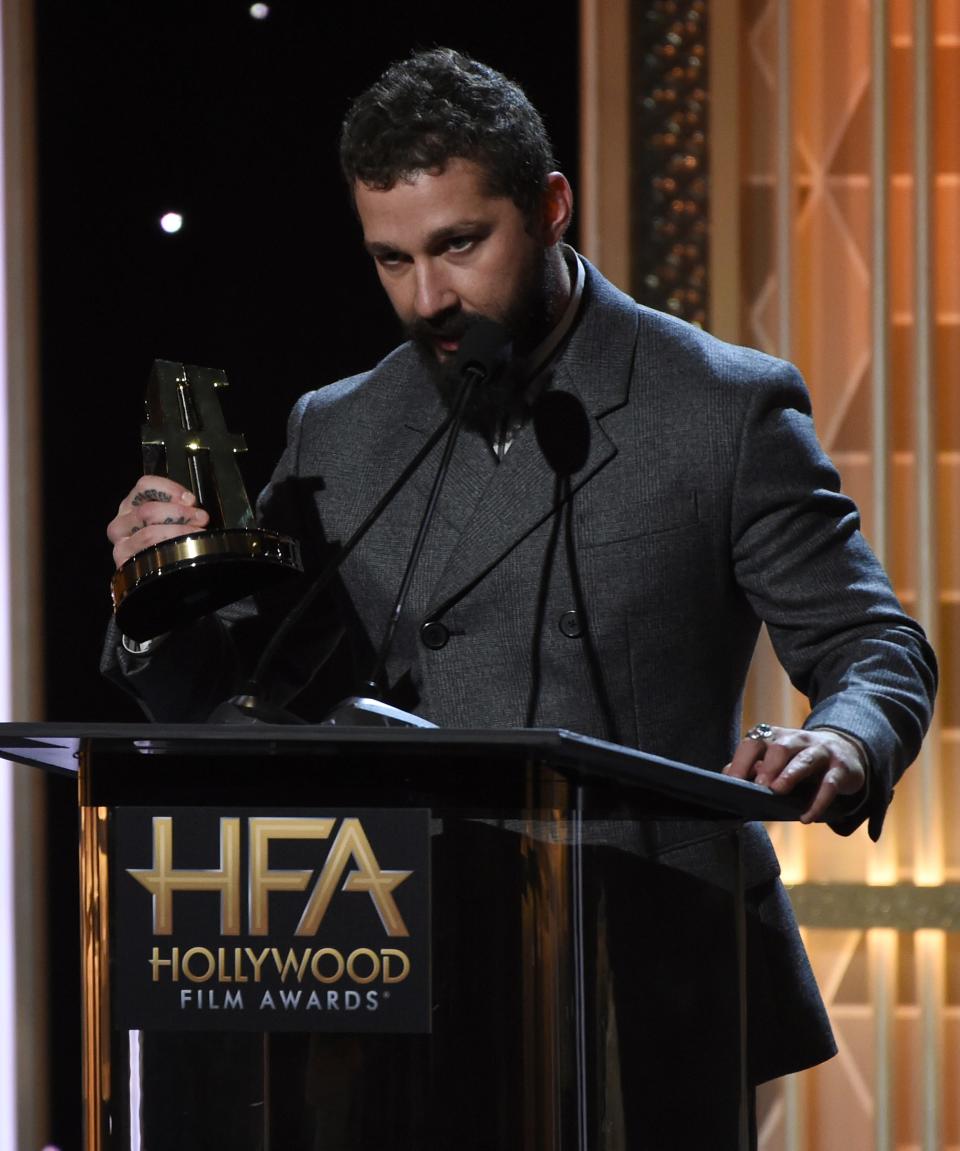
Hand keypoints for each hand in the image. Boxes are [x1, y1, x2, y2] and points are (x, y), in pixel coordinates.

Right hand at [107, 475, 209, 569]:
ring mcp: (121, 544)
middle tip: (201, 518)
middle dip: (180, 513)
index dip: (170, 489)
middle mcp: (121, 522)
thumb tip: (190, 502)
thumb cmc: (168, 542)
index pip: (145, 486)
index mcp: (131, 505)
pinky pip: (149, 552)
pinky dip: (171, 548)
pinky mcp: (124, 563)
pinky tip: (184, 551)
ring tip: (197, 535)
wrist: (162, 578)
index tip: (191, 499)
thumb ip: (176, 507)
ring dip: (178, 532)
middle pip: (148, 510)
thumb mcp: (171, 519)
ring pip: (149, 532)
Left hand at [723, 725, 866, 823]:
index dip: (742, 761)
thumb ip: (753, 767)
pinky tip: (807, 818)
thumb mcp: (776, 759)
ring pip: (805, 759)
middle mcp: (797, 740)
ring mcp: (821, 751)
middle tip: (760, 786)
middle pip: (780, 747)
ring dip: (790, 774)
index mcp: (776, 737)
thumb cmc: (799, 759)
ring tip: (778, 791)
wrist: (845, 751)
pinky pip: (829, 784)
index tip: (732, 782)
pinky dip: (818, 802)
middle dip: (768, 765)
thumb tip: (725, 777)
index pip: (754, 742)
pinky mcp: (841, 768)